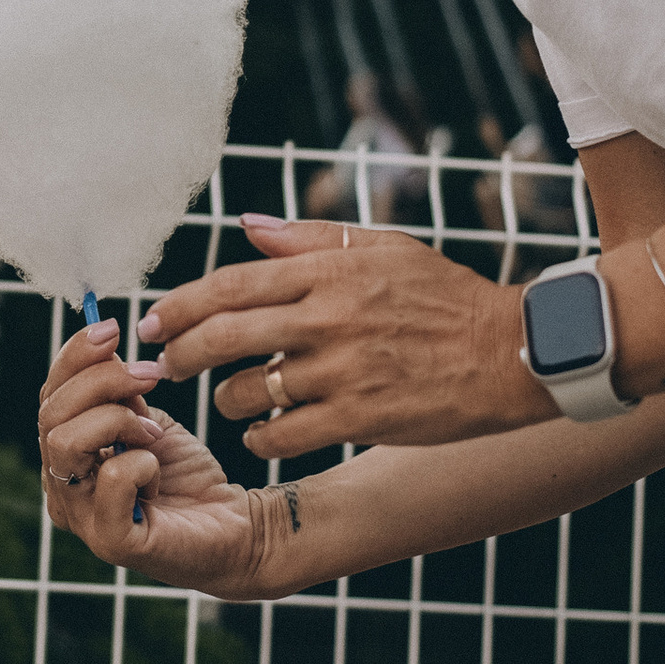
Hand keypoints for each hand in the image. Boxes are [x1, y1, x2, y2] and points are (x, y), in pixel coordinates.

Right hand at [34, 318, 280, 594]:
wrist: (235, 526)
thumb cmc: (186, 476)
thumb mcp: (147, 419)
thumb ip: (116, 393)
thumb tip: (101, 342)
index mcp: (64, 460)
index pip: (48, 397)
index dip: (75, 356)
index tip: (113, 327)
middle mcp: (61, 491)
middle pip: (51, 415)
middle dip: (101, 381)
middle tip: (150, 374)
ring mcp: (82, 520)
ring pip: (65, 442)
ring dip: (117, 420)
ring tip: (153, 431)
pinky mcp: (113, 541)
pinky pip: (109, 479)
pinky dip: (140, 462)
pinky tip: (158, 472)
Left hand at [137, 217, 546, 455]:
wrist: (512, 353)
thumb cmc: (447, 297)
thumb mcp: (385, 248)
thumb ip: (311, 237)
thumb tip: (246, 226)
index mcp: (330, 272)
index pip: (230, 283)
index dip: (179, 304)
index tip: (152, 321)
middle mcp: (329, 318)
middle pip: (223, 335)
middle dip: (179, 353)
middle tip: (165, 366)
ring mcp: (343, 371)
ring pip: (249, 390)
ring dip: (227, 398)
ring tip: (232, 397)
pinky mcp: (360, 418)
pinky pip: (284, 434)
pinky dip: (262, 437)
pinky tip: (264, 433)